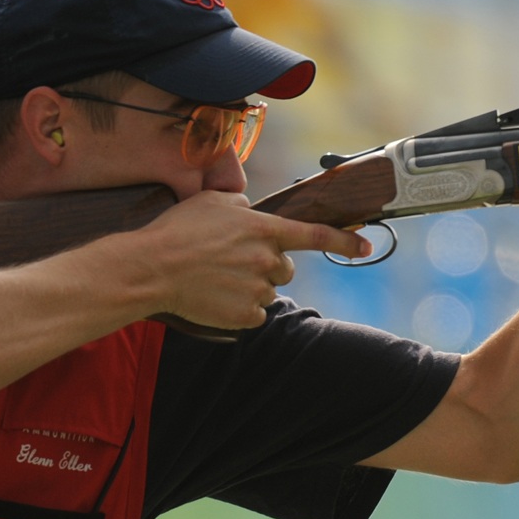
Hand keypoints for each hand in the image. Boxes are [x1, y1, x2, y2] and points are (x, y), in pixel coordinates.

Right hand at [135, 190, 371, 327]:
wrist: (151, 269)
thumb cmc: (177, 231)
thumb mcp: (214, 202)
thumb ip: (244, 208)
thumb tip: (254, 215)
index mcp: (265, 229)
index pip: (315, 235)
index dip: (344, 241)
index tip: (367, 246)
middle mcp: (268, 260)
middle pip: (285, 268)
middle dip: (268, 266)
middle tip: (234, 263)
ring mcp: (258, 289)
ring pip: (267, 291)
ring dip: (249, 287)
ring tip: (215, 279)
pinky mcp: (245, 315)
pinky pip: (253, 314)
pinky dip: (238, 309)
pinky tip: (215, 297)